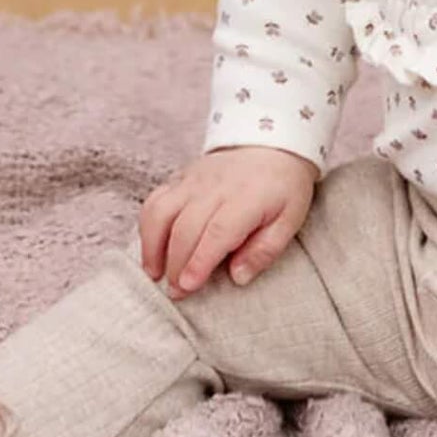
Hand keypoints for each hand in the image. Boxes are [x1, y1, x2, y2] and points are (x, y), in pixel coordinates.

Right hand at [138, 144, 317, 299]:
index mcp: (246, 198)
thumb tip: (238, 277)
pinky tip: (151, 248)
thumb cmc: (282, 188)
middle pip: (185, 228)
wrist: (272, 144)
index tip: (187, 286)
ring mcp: (194, 180)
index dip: (199, 261)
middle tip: (176, 292)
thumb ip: (265, 250)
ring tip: (155, 273)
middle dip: (176, 264)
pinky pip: (155, 199)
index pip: (217, 232)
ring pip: (162, 211)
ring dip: (152, 246)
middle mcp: (215, 187)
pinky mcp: (181, 177)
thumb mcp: (289, 220)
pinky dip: (147, 225)